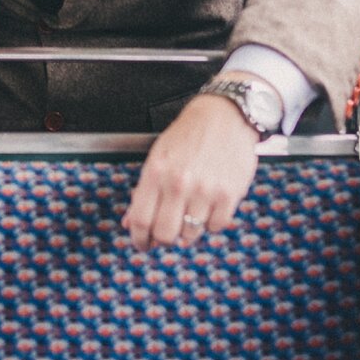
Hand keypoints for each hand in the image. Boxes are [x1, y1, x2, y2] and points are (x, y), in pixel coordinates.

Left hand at [121, 90, 261, 250]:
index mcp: (155, 172)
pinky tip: (208, 207)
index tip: (142, 244)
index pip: (140, 219)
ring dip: (188, 231)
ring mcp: (205, 190)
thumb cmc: (188, 135)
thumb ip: (143, 191)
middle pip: (165, 234)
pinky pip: (216, 226)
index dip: (139, 238)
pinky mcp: (229, 194)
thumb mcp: (157, 157)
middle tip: (166, 235)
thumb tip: (129, 223)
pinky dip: (211, 223)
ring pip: (190, 234)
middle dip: (163, 240)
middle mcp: (179, 182)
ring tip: (190, 214)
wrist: (224, 116)